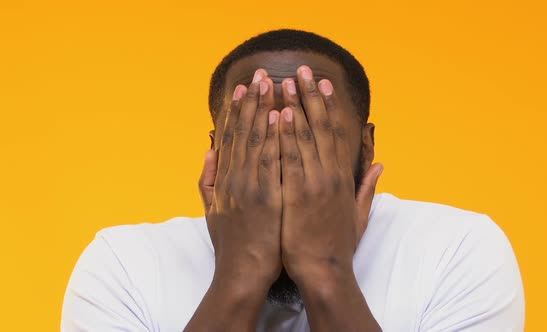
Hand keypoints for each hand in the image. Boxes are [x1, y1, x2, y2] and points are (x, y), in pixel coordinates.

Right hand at [198, 69, 282, 288]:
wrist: (241, 274)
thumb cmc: (232, 245)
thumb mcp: (212, 211)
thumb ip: (208, 181)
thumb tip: (208, 153)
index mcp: (224, 180)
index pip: (231, 138)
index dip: (236, 111)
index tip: (242, 88)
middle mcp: (235, 179)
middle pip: (243, 133)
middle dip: (252, 101)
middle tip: (260, 74)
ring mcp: (250, 187)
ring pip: (257, 141)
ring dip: (264, 110)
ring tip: (271, 84)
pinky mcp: (267, 198)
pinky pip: (272, 162)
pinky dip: (275, 138)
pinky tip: (280, 116)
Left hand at [278, 66, 382, 284]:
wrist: (326, 272)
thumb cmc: (338, 244)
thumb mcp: (359, 213)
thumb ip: (368, 187)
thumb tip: (379, 165)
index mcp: (343, 177)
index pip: (337, 133)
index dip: (329, 105)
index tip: (322, 83)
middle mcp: (331, 174)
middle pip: (321, 127)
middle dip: (311, 96)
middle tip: (302, 70)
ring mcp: (315, 183)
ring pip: (304, 137)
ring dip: (294, 106)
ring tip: (284, 82)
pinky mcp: (297, 194)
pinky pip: (289, 158)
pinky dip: (284, 135)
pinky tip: (277, 114)